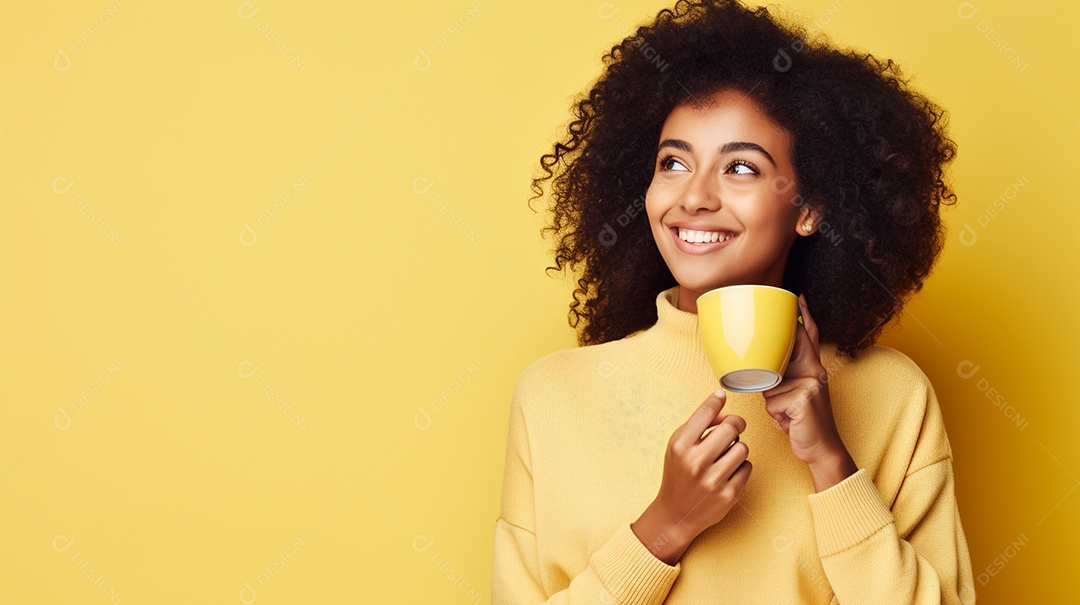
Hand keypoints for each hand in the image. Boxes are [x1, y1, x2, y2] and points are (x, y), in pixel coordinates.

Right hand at [644, 390, 750, 547]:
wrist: (676, 513)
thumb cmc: (678, 474)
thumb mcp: (678, 446)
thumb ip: (698, 425)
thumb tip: (722, 403)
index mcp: (680, 446)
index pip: (705, 413)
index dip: (717, 400)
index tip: (722, 396)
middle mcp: (696, 462)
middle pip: (731, 427)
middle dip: (736, 424)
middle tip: (734, 427)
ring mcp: (713, 480)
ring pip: (743, 448)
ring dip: (738, 448)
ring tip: (727, 455)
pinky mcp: (728, 495)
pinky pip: (747, 468)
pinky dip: (741, 467)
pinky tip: (728, 472)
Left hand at [763, 294, 855, 487]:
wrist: (822, 450)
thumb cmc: (804, 423)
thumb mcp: (795, 395)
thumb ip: (782, 379)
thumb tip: (759, 369)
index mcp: (813, 369)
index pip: (809, 337)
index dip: (804, 317)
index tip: (797, 297)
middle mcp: (815, 371)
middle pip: (789, 353)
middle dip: (778, 362)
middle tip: (781, 364)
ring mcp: (811, 383)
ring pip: (770, 386)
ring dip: (773, 405)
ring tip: (788, 415)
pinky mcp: (804, 397)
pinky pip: (772, 402)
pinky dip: (776, 415)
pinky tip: (790, 422)